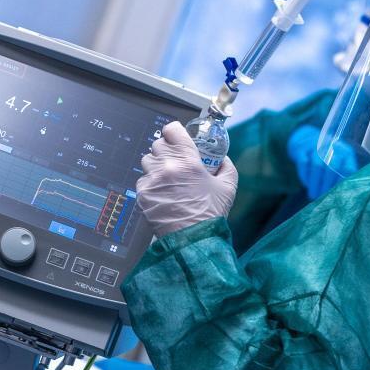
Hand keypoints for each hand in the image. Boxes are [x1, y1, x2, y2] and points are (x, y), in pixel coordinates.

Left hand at [137, 121, 237, 236]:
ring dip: (156, 165)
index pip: (172, 129)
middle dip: (167, 150)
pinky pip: (142, 179)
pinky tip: (162, 192)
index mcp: (188, 161)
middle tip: (176, 161)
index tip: (177, 137)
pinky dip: (150, 183)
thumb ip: (226, 166)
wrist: (193, 240)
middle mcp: (167, 167)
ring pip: (147, 160)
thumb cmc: (210, 215)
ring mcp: (152, 181)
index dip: (175, 132)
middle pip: (158, 143)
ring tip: (168, 177)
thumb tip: (221, 158)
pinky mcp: (143, 194)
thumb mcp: (228, 186)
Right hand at [287, 124, 356, 198]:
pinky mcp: (302, 148)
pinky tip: (306, 184)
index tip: (337, 193)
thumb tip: (341, 194)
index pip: (348, 168)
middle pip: (332, 167)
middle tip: (322, 197)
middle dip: (327, 185)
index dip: (342, 182)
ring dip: (315, 183)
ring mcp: (316, 146)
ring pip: (317, 166)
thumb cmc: (326, 156)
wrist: (306, 138)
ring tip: (313, 195)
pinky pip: (303, 163)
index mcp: (346, 152)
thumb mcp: (339, 161)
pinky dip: (304, 175)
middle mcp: (332, 147)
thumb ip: (342, 175)